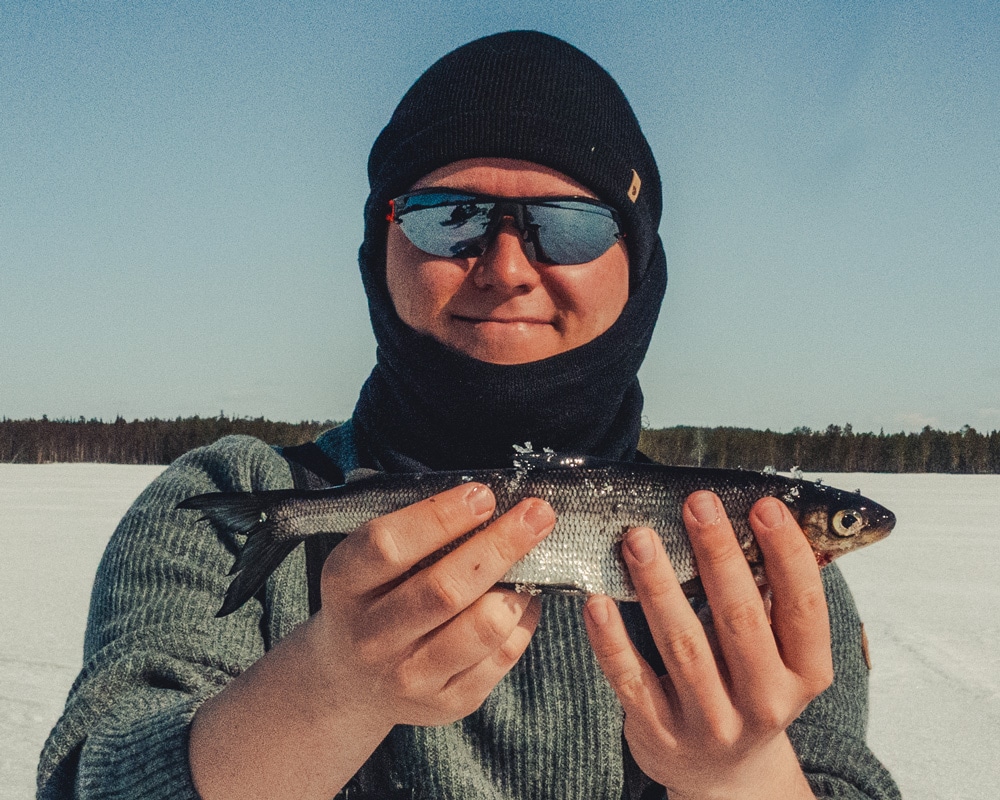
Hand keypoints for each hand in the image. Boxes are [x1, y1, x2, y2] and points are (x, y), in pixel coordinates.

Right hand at [306, 482, 554, 727]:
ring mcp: (408, 677)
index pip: (390, 546)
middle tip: (537, 514)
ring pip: (483, 627)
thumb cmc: (373, 598)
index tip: (483, 495)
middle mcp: (371, 637)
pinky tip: (524, 596)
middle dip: (501, 545)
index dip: (441, 517)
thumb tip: (489, 502)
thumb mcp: (368, 560)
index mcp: (345, 586)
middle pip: (445, 589)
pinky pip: (502, 655)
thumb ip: (415, 533)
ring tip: (533, 558)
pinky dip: (523, 617)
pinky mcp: (447, 702)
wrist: (352, 679)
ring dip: (519, 585)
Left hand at [583, 492, 831, 799]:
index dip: (787, 554)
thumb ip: (775, 596)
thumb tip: (771, 517)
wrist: (724, 774)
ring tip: (639, 539)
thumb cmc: (749, 688)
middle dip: (718, 556)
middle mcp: (764, 702)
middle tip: (697, 505)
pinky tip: (596, 601)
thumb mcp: (781, 655)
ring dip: (659, 586)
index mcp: (803, 674)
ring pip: (683, 645)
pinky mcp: (659, 731)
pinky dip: (611, 639)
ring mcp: (710, 721)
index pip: (803, 607)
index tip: (764, 506)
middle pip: (740, 620)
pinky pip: (631, 678)